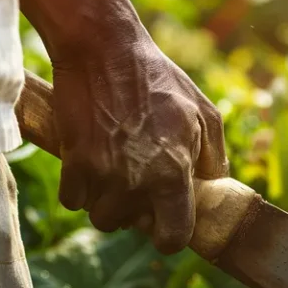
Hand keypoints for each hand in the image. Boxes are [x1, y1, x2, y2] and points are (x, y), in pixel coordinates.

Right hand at [51, 34, 227, 253]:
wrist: (104, 50)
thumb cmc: (158, 79)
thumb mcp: (203, 112)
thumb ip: (214, 156)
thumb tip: (214, 185)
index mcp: (174, 172)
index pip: (174, 237)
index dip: (169, 234)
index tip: (163, 223)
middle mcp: (138, 181)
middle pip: (128, 227)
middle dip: (132, 212)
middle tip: (135, 184)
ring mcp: (102, 174)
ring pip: (99, 216)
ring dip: (104, 201)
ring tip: (112, 172)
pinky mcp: (72, 162)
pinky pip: (72, 200)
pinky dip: (78, 188)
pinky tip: (88, 163)